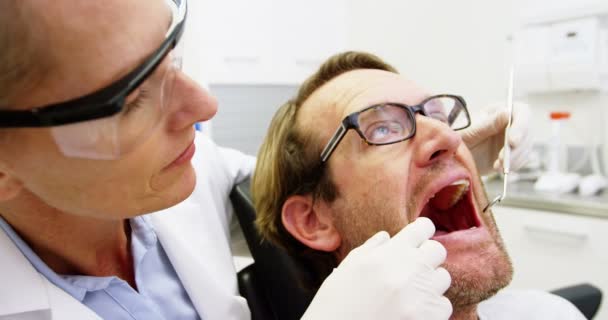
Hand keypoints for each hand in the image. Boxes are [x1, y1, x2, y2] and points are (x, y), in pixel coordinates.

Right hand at [302, 218, 451, 319]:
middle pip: (437, 250)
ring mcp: (421, 295)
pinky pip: (443, 304)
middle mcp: (410, 270)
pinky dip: (431, 307)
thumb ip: (371, 248)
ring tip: (410, 292)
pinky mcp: (428, 317)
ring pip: (443, 278)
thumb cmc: (337, 301)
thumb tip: (387, 237)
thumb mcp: (349, 267)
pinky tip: (412, 310)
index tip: (417, 238)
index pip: (423, 228)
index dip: (421, 231)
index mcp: (390, 253)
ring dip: (429, 282)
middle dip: (426, 256)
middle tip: (412, 267)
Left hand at [460, 102, 532, 175]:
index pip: (522, 112)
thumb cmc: (460, 138)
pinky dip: (513, 165)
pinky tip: (499, 168)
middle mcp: (511, 122)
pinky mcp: (513, 153)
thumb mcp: (471, 132)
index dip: (521, 126)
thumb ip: (488, 124)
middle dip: (517, 148)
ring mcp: (513, 138)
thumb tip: (507, 112)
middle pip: (527, 132)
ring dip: (514, 159)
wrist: (455, 155)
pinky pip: (521, 159)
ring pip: (526, 147)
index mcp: (500, 110)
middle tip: (502, 159)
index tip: (512, 142)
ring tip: (497, 166)